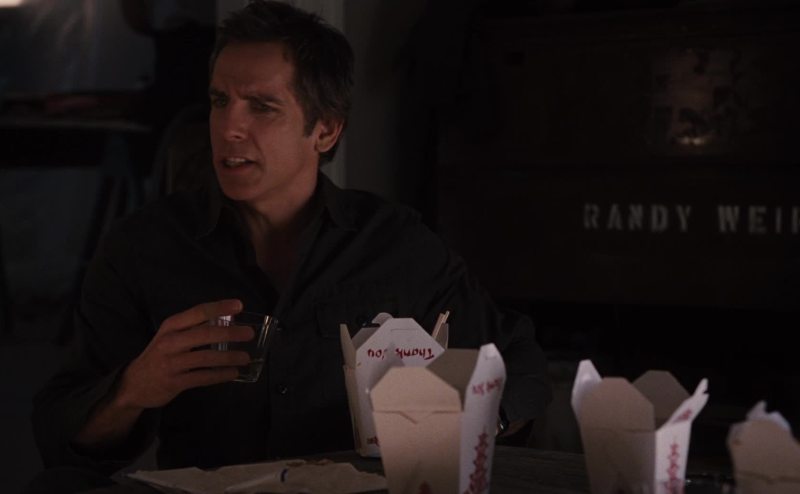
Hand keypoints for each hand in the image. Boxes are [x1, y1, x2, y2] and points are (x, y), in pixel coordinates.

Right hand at [116, 299, 253, 409]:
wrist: (134, 384)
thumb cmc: (159, 355)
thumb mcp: (171, 336)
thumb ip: (193, 328)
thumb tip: (228, 320)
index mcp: (171, 326)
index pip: (198, 312)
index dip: (219, 307)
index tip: (239, 305)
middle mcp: (170, 342)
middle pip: (204, 334)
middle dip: (229, 333)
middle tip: (249, 333)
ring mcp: (171, 363)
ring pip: (205, 357)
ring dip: (228, 357)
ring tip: (245, 358)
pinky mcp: (174, 382)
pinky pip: (202, 378)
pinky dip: (220, 375)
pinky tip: (233, 373)